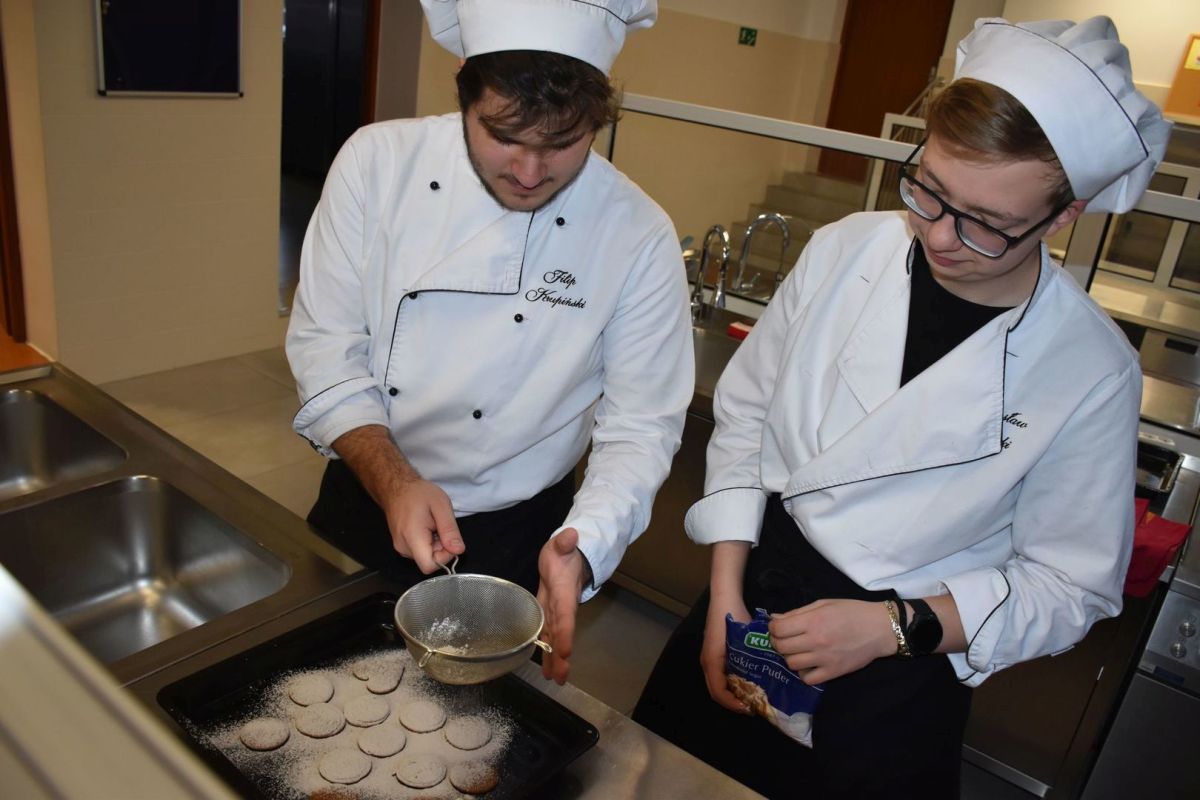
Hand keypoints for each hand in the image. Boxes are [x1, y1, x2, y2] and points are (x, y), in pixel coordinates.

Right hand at [330, 425, 464, 573]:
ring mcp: (400, 548)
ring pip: (425, 556)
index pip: (429, 566)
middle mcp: (403, 548)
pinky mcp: (401, 545)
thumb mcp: (441, 506)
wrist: (397, 487)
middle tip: (441, 526)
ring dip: (435, 544)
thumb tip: (459, 551)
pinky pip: (420, 551)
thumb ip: (450, 530)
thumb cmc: (419, 493)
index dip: (445, 557)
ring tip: (433, 524)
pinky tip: (427, 527)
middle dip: (441, 548)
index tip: (449, 538)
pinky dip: (428, 542)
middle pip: (428, 561)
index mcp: (412, 538)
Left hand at [536, 528, 589, 684]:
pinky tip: (547, 669)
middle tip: (561, 676)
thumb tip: (571, 535)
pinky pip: (549, 635)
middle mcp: (562, 607)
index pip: (565, 615)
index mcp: (563, 593)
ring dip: (555, 659)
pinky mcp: (549, 615)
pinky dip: (549, 652)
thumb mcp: (561, 545)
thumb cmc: (563, 552)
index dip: (565, 633)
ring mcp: (556, 613)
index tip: (565, 651)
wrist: (569, 558)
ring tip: (555, 679)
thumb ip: (564, 543)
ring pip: (555, 639)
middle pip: (562, 634)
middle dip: (562, 656)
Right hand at [702, 592, 752, 712]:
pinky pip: (717, 674)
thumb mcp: (746, 636)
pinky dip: (729, 682)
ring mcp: (707, 656)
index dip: (733, 703)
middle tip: (752, 706)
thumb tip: (774, 673)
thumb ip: (756, 654)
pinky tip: (745, 680)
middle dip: (733, 702)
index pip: (718, 691)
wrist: (724, 594)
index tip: (751, 707)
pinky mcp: (712, 651)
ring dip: (731, 693)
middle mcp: (706, 661)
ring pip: (716, 683)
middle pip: (715, 691)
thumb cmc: (733, 614)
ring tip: (750, 695)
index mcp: (712, 659)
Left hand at [767, 599, 896, 683]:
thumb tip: (774, 619)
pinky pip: (808, 679)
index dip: (773, 628)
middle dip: (777, 642)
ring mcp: (824, 659)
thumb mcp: (824, 604)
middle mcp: (816, 640)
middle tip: (784, 639)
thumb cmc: (851, 612)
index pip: (778, 629)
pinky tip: (808, 664)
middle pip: (781, 647)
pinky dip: (804, 673)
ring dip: (789, 657)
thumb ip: (797, 612)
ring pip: (791, 664)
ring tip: (797, 651)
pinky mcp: (833, 672)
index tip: (777, 627)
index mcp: (813, 620)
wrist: (879, 629)